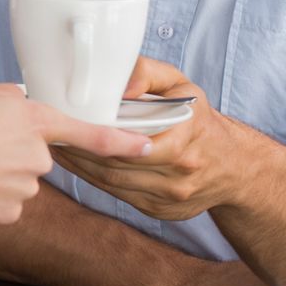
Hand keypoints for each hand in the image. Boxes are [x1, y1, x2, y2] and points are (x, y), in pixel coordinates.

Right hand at [0, 83, 153, 227]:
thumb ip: (6, 99)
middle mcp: (37, 156)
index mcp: (32, 120)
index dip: (122, 140)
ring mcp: (26, 188)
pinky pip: (3, 202)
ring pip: (17, 179)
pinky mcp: (10, 214)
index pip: (89, 133)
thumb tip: (16, 105)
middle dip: (10, 151)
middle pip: (34, 154)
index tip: (146, 146)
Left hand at [51, 57, 259, 220]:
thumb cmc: (200, 119)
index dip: (92, 136)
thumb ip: (147, 74)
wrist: (234, 166)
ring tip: (57, 147)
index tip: (64, 122)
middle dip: (78, 151)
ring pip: (113, 184)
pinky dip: (94, 180)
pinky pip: (119, 195)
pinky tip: (78, 164)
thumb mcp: (181, 85)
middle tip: (50, 134)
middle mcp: (180, 173)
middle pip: (114, 166)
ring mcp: (171, 197)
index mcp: (185, 139)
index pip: (128, 143)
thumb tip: (119, 85)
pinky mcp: (162, 211)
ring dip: (80, 167)